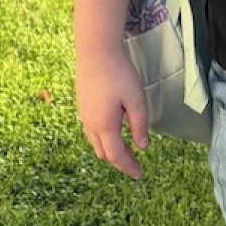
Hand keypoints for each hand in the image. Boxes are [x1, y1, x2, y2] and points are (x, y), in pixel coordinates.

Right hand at [75, 47, 149, 178]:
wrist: (95, 51)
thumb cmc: (119, 73)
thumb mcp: (135, 99)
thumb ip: (139, 125)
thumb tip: (142, 147)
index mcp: (105, 125)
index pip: (116, 155)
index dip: (128, 167)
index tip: (139, 175)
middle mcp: (90, 123)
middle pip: (103, 152)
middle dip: (119, 160)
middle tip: (135, 163)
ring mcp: (83, 114)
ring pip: (95, 142)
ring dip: (110, 149)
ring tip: (126, 148)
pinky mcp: (82, 104)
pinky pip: (91, 130)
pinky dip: (103, 137)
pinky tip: (113, 130)